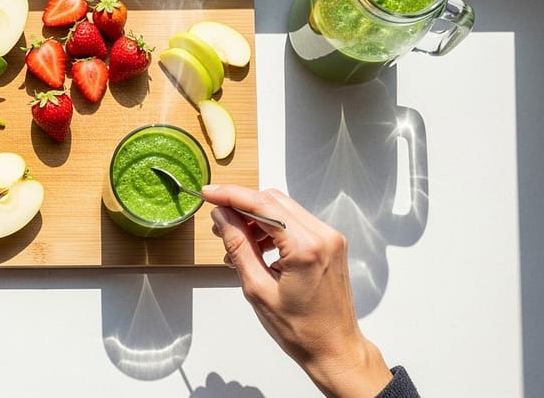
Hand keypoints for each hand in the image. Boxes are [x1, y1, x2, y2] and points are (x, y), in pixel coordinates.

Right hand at [203, 185, 391, 397]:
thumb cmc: (300, 330)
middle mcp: (323, 236)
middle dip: (242, 206)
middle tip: (217, 221)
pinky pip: (295, 224)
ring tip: (233, 242)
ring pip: (283, 210)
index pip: (263, 205)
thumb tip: (222, 218)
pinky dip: (271, 229)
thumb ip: (238, 247)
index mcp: (306, 248)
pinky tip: (255, 248)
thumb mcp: (258, 289)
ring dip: (255, 219)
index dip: (231, 196)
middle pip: (273, 201)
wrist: (334, 349)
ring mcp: (330, 238)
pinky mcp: (330, 244)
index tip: (209, 194)